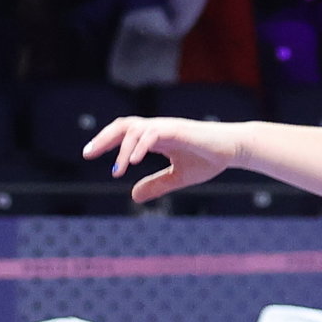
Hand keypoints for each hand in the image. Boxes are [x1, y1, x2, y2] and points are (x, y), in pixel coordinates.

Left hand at [87, 115, 240, 200]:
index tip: (89, 154)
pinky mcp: (178, 130)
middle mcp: (158, 128)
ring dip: (122, 149)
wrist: (234, 149)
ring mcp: (167, 127)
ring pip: (136, 129)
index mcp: (156, 136)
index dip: (106, 141)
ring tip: (117, 170)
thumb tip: (133, 196)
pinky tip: (133, 162)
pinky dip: (140, 146)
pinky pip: (153, 134)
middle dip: (103, 138)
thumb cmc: (209, 159)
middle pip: (123, 125)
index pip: (124, 133)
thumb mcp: (178, 177)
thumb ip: (156, 185)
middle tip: (87, 153)